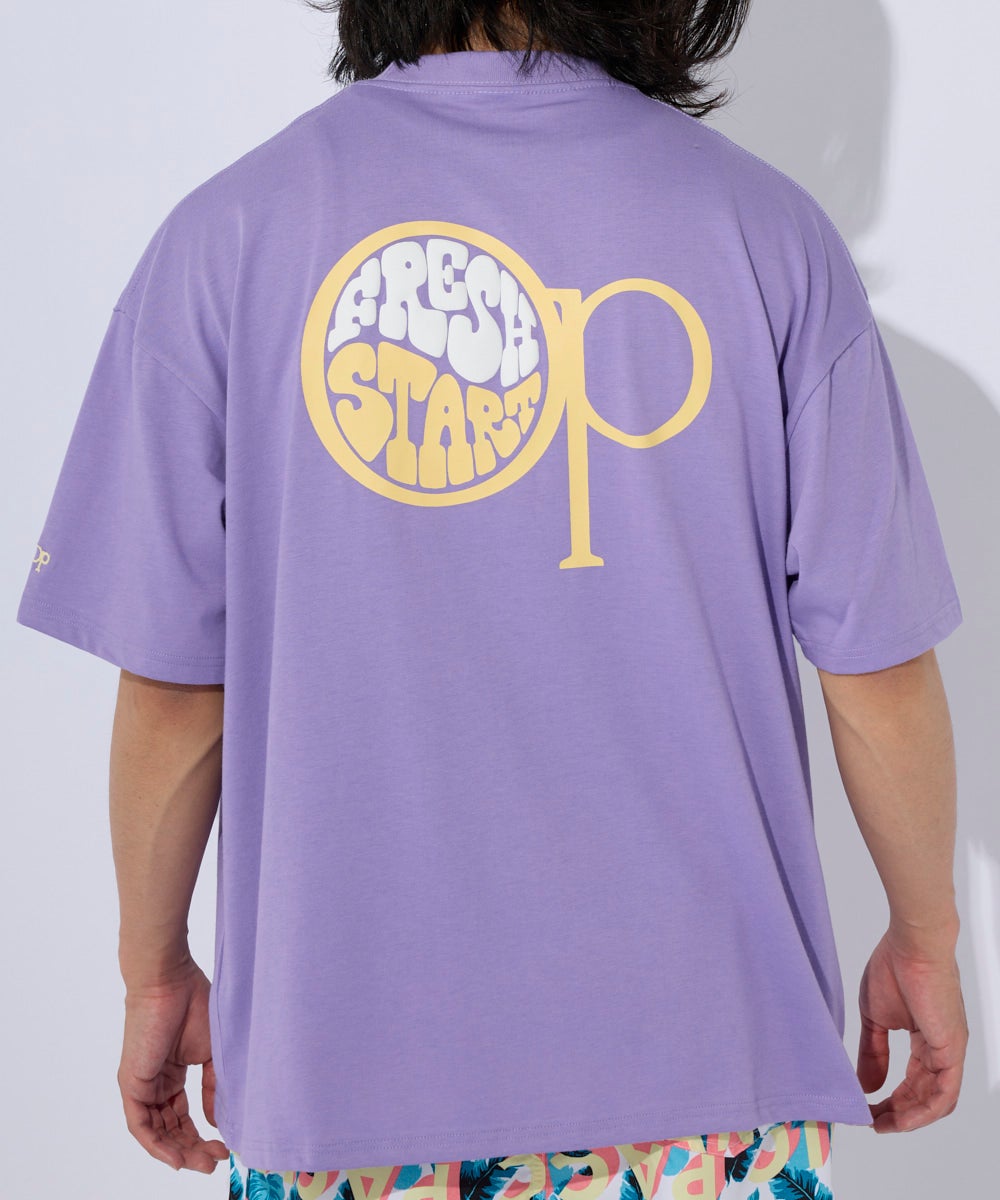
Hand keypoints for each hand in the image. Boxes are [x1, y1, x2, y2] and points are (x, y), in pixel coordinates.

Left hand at [118, 957, 230, 1171]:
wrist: (170, 982)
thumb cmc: (194, 1004)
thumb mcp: (211, 1053)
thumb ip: (213, 1087)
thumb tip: (214, 1123)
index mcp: (173, 1073)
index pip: (183, 1115)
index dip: (203, 1134)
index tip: (226, 1146)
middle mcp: (155, 1083)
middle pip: (171, 1128)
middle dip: (193, 1148)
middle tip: (216, 1161)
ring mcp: (142, 1086)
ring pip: (156, 1132)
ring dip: (179, 1151)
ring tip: (204, 1163)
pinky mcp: (132, 1085)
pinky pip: (141, 1126)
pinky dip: (158, 1145)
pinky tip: (178, 1158)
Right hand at [856, 927, 968, 1131]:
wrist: (911, 944)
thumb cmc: (894, 968)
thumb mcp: (876, 1018)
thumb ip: (873, 1052)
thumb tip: (865, 1085)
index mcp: (927, 1040)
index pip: (914, 1082)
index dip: (891, 1100)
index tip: (867, 1108)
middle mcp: (943, 1050)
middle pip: (925, 1097)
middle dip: (897, 1114)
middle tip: (871, 1121)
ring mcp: (950, 1051)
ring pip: (937, 1101)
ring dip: (909, 1118)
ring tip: (881, 1124)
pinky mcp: (952, 1050)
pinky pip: (944, 1093)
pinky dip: (923, 1111)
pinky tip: (900, 1118)